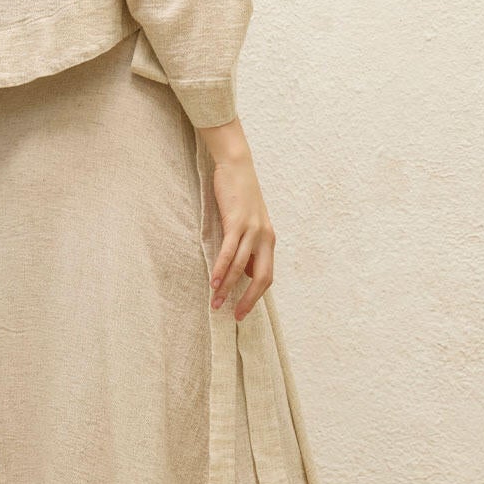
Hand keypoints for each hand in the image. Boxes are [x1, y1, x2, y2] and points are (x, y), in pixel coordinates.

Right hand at [207, 152, 274, 320]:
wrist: (237, 167)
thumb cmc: (240, 195)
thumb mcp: (249, 223)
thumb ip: (249, 246)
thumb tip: (245, 271)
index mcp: (269, 240)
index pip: (266, 275)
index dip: (255, 296)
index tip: (242, 310)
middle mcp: (265, 237)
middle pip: (261, 277)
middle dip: (248, 299)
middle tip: (235, 316)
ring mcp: (252, 229)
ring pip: (241, 266)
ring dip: (228, 287)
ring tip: (216, 302)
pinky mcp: (237, 222)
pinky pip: (229, 251)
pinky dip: (222, 268)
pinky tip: (214, 281)